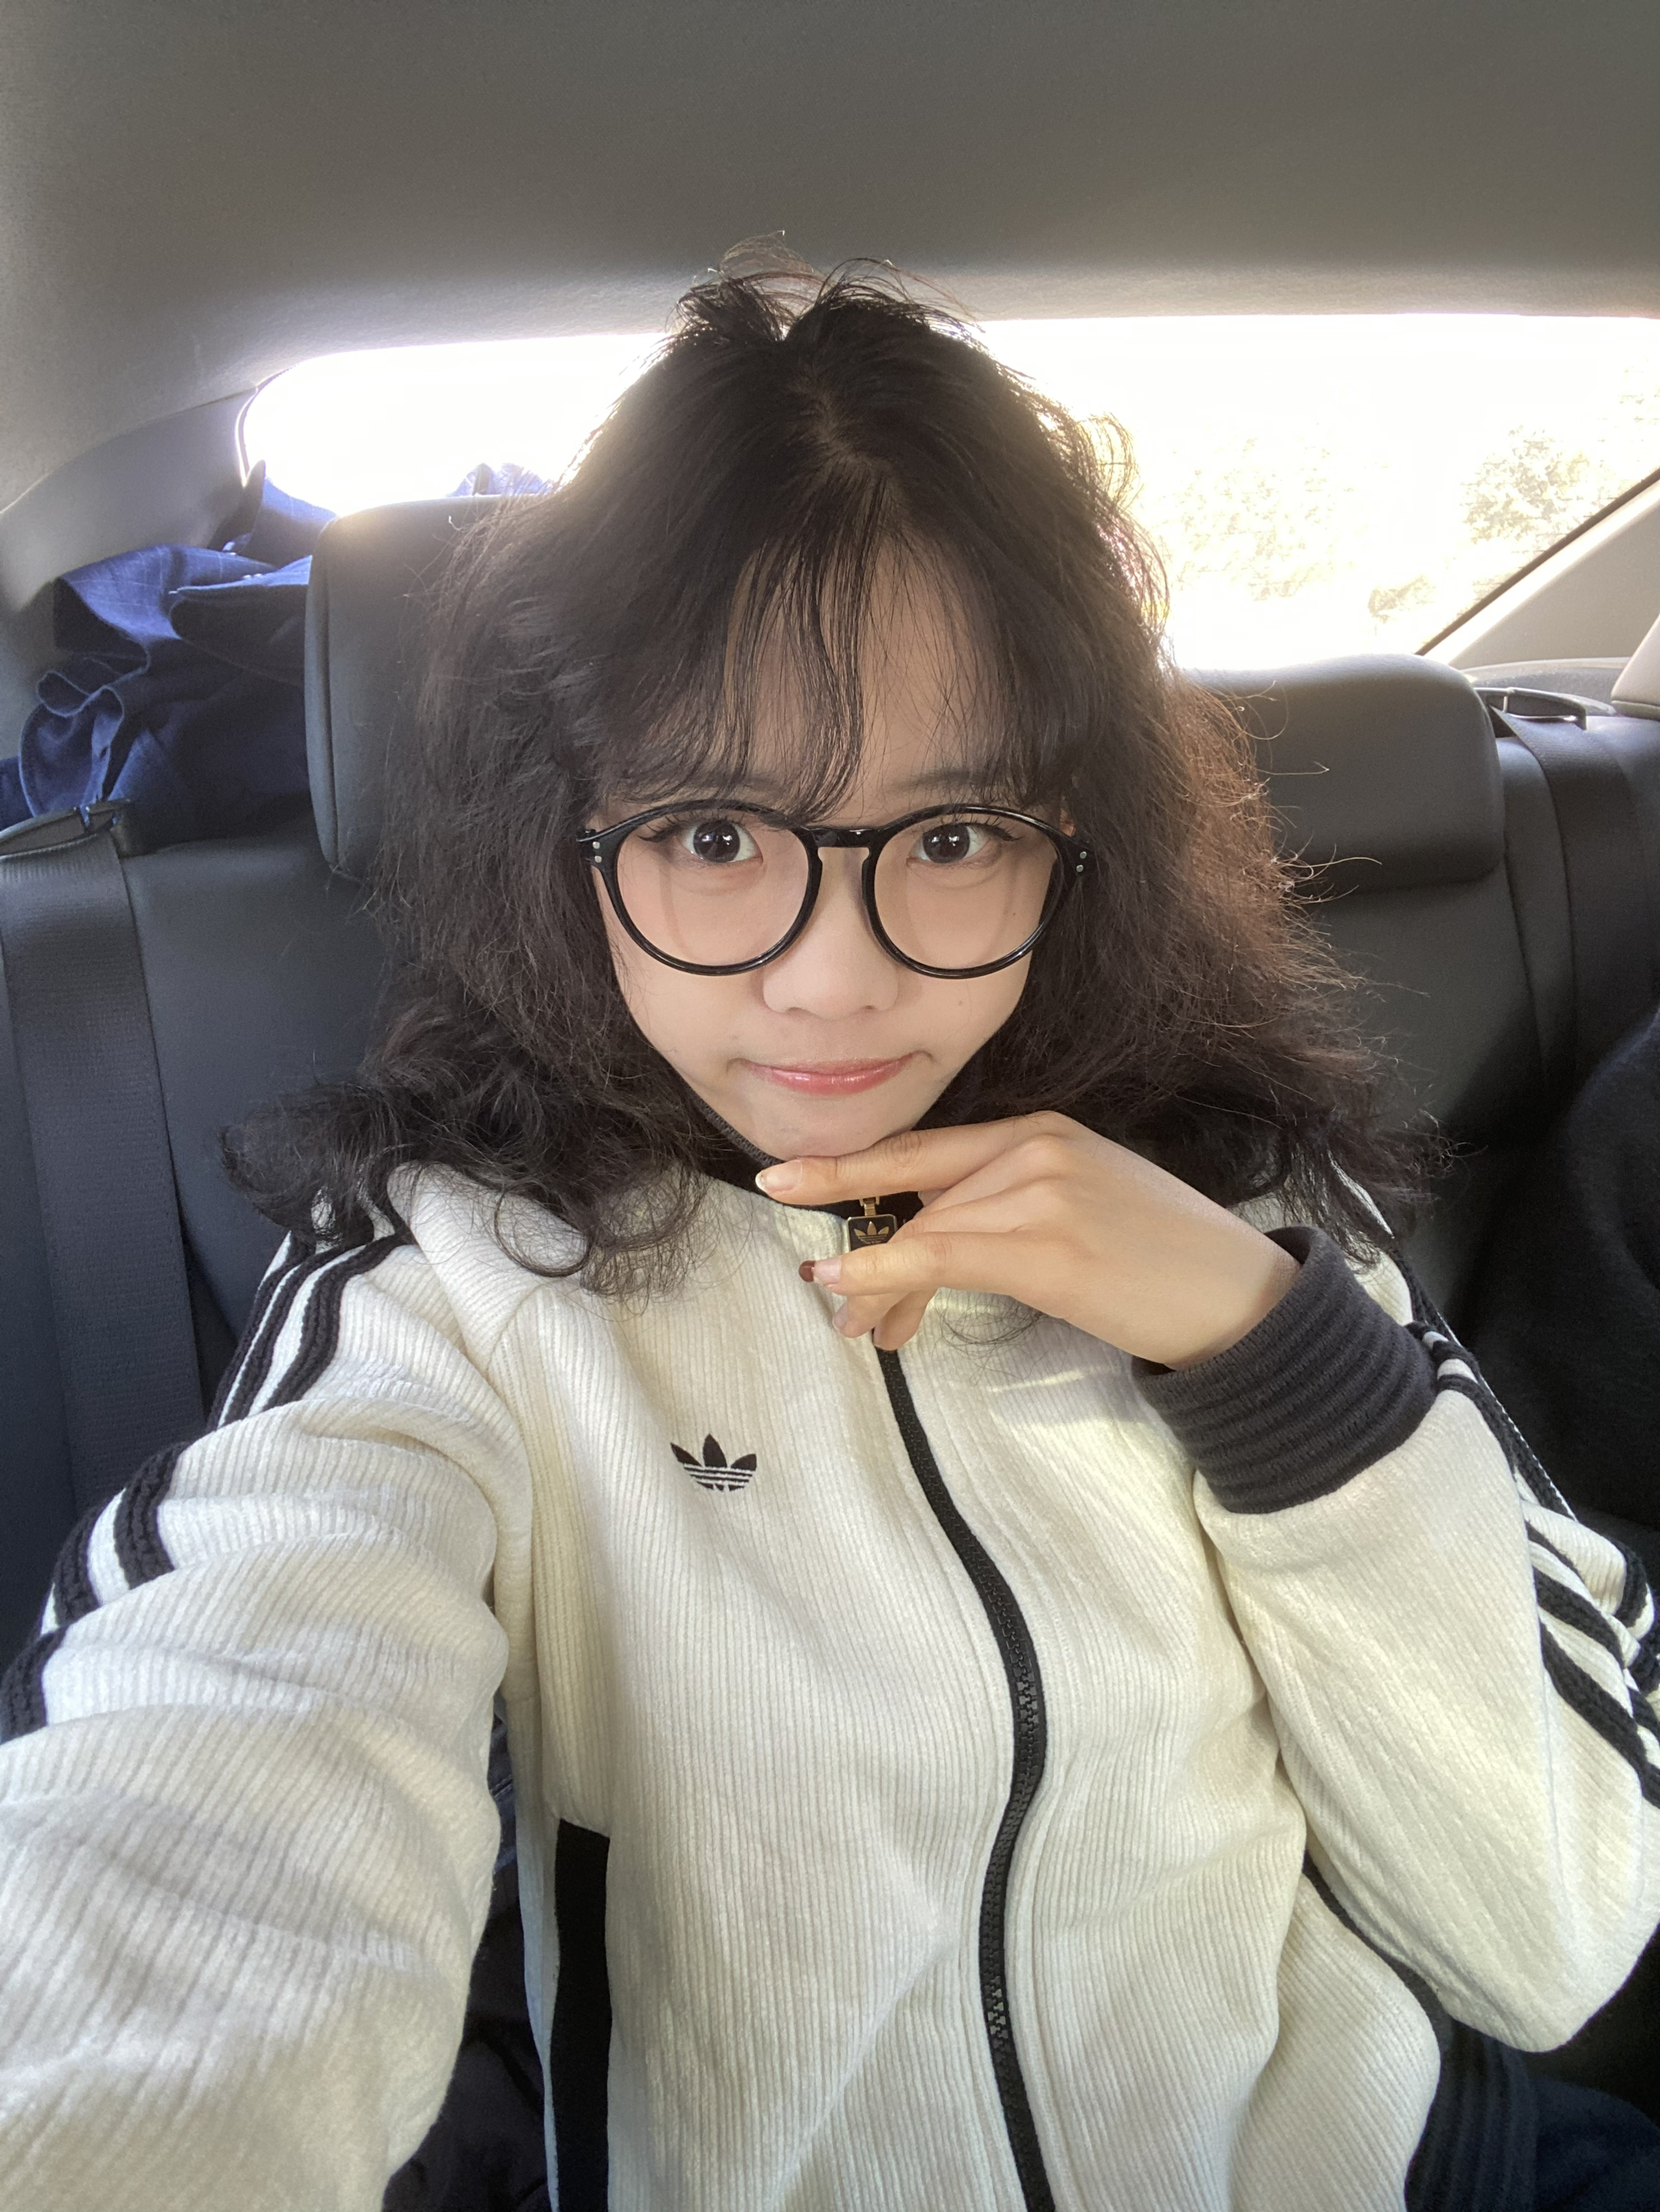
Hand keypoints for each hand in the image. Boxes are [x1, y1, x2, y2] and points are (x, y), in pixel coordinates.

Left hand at [756, 1112, 1300, 1364]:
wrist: (1242, 1298)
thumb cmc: (1164, 1264)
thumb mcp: (1084, 1208)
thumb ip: (1009, 1209)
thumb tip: (927, 1246)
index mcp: (1042, 1131)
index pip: (929, 1149)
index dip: (856, 1163)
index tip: (791, 1176)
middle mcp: (1036, 1147)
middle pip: (916, 1185)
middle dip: (849, 1217)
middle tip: (793, 1247)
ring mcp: (1042, 1191)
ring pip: (924, 1229)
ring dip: (876, 1283)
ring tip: (854, 1328)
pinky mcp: (1048, 1246)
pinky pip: (942, 1254)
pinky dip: (886, 1272)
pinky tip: (851, 1294)